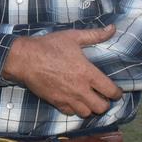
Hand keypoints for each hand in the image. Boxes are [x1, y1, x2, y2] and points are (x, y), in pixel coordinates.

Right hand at [2, 26, 122, 117]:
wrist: (25, 59)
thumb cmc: (49, 46)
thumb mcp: (73, 37)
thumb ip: (95, 35)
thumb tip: (112, 28)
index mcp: (88, 73)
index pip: (110, 91)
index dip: (117, 93)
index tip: (115, 91)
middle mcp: (80, 89)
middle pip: (101, 107)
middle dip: (105, 103)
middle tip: (102, 95)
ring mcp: (68, 98)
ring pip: (87, 113)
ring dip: (90, 107)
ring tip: (89, 99)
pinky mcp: (56, 102)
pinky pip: (71, 113)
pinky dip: (75, 109)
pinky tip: (74, 101)